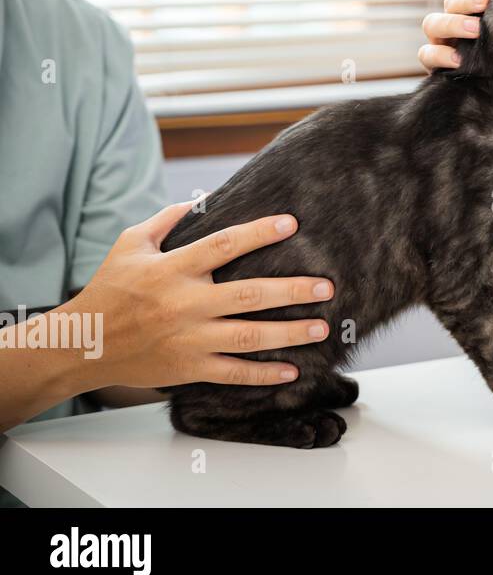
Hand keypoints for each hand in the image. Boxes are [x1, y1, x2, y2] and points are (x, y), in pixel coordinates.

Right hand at [68, 203, 336, 390]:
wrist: (83, 344)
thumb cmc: (110, 289)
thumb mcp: (130, 245)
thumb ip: (166, 220)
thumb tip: (204, 199)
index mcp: (172, 269)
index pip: (222, 245)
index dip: (258, 232)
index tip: (292, 224)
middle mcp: (184, 304)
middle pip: (248, 296)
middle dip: (292, 291)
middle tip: (326, 287)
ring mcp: (188, 339)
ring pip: (248, 337)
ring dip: (289, 334)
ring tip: (322, 329)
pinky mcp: (188, 368)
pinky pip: (233, 373)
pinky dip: (264, 374)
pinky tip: (294, 371)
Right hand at [419, 0, 490, 70]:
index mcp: (472, 0)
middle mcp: (453, 15)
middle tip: (485, 0)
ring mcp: (441, 38)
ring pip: (433, 23)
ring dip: (453, 24)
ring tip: (475, 30)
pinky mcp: (436, 62)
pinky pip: (427, 55)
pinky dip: (440, 56)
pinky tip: (458, 59)